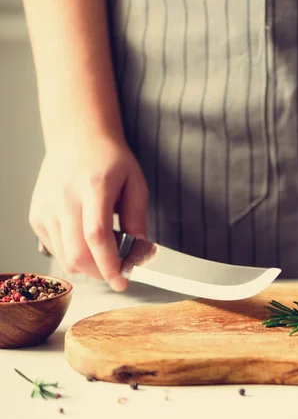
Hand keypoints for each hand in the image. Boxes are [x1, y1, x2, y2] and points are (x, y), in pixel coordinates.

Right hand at [29, 135, 147, 290]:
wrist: (76, 138)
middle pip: (77, 254)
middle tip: (118, 271)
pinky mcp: (36, 217)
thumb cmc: (109, 158)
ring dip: (88, 266)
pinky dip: (73, 254)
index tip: (122, 280)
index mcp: (93, 187)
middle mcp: (64, 199)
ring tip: (105, 250)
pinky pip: (55, 249)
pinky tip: (86, 240)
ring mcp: (46, 209)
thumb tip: (139, 250)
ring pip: (64, 258)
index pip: (96, 236)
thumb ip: (137, 217)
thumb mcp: (135, 182)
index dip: (109, 264)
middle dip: (100, 273)